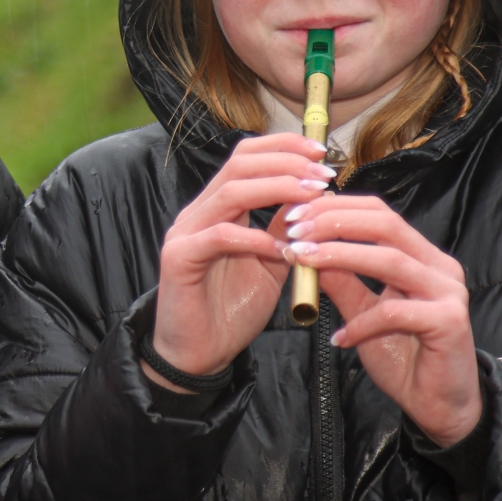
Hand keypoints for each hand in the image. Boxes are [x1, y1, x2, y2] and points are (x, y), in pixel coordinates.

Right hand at [152, 134, 335, 387]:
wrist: (198, 353)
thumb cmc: (232, 308)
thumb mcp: (271, 262)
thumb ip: (285, 229)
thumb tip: (317, 197)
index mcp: (218, 207)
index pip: (246, 156)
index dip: (283, 147)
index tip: (321, 154)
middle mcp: (199, 212)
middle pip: (239, 164)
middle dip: (286, 163)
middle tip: (323, 175)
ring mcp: (185, 232)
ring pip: (230, 192)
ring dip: (276, 190)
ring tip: (311, 198)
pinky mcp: (178, 258)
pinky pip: (219, 238)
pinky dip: (254, 238)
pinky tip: (282, 249)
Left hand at [283, 194, 481, 446]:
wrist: (437, 403)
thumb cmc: (403, 355)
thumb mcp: (361, 312)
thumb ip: (340, 282)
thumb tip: (305, 250)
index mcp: (421, 256)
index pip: (379, 214)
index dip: (337, 208)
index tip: (294, 214)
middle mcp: (439, 267)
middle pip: (387, 225)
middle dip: (336, 222)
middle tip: (296, 230)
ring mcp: (448, 292)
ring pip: (390, 261)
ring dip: (341, 256)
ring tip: (303, 260)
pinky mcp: (450, 321)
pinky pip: (397, 312)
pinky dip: (362, 322)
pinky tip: (339, 337)